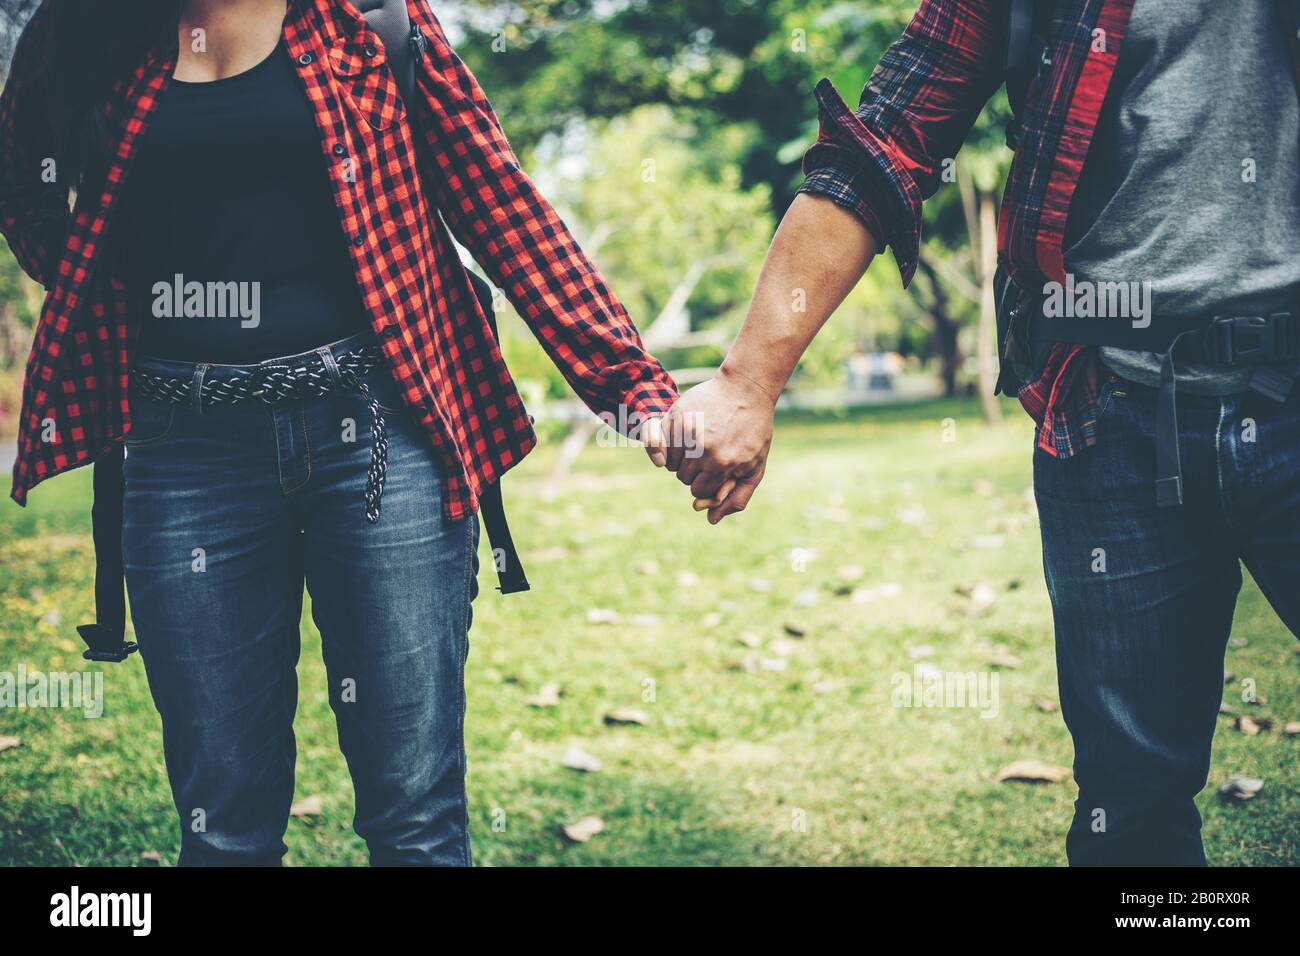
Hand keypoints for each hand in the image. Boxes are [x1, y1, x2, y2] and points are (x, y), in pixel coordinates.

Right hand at [654, 366, 775, 523]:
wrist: (747, 389)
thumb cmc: (754, 431)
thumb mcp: (754, 468)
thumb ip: (736, 498)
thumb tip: (710, 519)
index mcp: (722, 465)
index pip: (698, 491)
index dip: (708, 482)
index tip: (719, 468)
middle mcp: (702, 449)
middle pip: (684, 477)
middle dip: (696, 470)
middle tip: (712, 450)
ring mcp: (687, 431)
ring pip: (670, 463)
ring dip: (682, 457)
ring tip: (700, 441)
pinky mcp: (675, 416)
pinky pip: (660, 443)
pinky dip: (668, 443)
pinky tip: (683, 436)